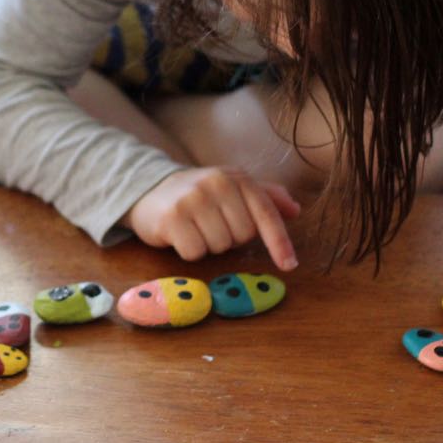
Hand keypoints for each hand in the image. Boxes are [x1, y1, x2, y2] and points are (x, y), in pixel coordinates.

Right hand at [124, 166, 299, 271]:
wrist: (147, 191)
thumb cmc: (197, 195)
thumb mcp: (231, 188)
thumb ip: (265, 196)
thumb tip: (295, 210)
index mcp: (235, 177)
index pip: (265, 213)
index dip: (279, 242)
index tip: (289, 265)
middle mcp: (215, 184)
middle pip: (243, 235)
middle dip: (230, 238)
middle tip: (212, 225)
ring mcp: (192, 199)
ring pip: (220, 246)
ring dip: (209, 245)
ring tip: (195, 228)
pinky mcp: (171, 218)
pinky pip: (195, 252)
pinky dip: (190, 251)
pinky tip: (180, 235)